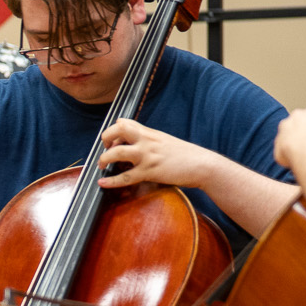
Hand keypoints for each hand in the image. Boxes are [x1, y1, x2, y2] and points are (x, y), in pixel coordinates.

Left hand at [97, 119, 224, 189]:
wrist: (203, 165)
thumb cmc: (185, 156)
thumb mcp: (165, 141)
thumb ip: (149, 140)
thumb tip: (136, 145)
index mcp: (150, 133)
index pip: (124, 121)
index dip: (113, 130)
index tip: (112, 141)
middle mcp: (146, 141)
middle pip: (117, 129)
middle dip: (105, 138)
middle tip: (105, 150)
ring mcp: (147, 156)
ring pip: (117, 153)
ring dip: (104, 159)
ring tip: (101, 166)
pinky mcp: (150, 172)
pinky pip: (125, 177)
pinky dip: (111, 181)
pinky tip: (102, 184)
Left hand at [274, 101, 305, 169]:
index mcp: (303, 112)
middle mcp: (290, 122)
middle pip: (296, 127)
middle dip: (304, 133)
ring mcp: (282, 137)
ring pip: (288, 140)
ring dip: (296, 144)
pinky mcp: (279, 152)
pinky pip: (284, 155)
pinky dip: (291, 158)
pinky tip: (301, 161)